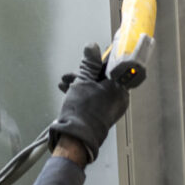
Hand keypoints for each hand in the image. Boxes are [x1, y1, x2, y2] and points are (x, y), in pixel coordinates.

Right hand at [49, 44, 129, 162]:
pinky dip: (84, 93)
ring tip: (64, 82)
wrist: (76, 137)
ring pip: (96, 88)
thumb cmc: (82, 110)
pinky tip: (67, 90)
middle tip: (73, 72)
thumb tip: (92, 46)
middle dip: (85, 73)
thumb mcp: (83, 80)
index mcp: (120, 87)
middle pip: (103, 77)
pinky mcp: (103, 114)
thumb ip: (89, 63)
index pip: (113, 66)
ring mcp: (112, 107)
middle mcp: (119, 98)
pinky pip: (95, 98)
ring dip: (80, 83)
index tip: (93, 54)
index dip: (100, 59)